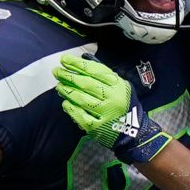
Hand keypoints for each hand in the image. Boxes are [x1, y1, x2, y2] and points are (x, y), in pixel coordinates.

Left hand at [54, 55, 172, 163]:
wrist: (133, 131)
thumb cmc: (123, 104)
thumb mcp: (120, 85)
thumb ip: (103, 73)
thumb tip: (83, 59)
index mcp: (118, 85)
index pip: (95, 70)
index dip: (78, 64)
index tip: (64, 59)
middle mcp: (112, 98)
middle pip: (86, 84)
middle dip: (69, 76)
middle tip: (56, 71)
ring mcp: (105, 113)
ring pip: (82, 99)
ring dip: (68, 91)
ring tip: (59, 86)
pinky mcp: (98, 127)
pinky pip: (81, 116)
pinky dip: (71, 109)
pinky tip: (65, 103)